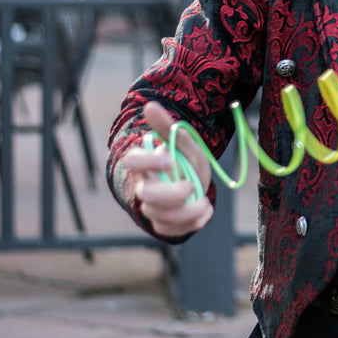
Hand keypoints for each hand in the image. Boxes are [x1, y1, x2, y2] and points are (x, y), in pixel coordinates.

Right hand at [123, 101, 213, 236]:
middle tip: (190, 186)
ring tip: (204, 202)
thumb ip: (167, 126)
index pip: (132, 161)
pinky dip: (190, 225)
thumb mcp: (183, 141)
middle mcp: (146, 187)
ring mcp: (153, 207)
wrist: (193, 179)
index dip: (147, 162)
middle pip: (148, 196)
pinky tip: (205, 213)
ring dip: (187, 212)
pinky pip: (170, 231)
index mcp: (147, 164)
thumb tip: (149, 106)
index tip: (169, 159)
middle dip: (172, 194)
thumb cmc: (184, 159)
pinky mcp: (163, 223)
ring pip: (160, 217)